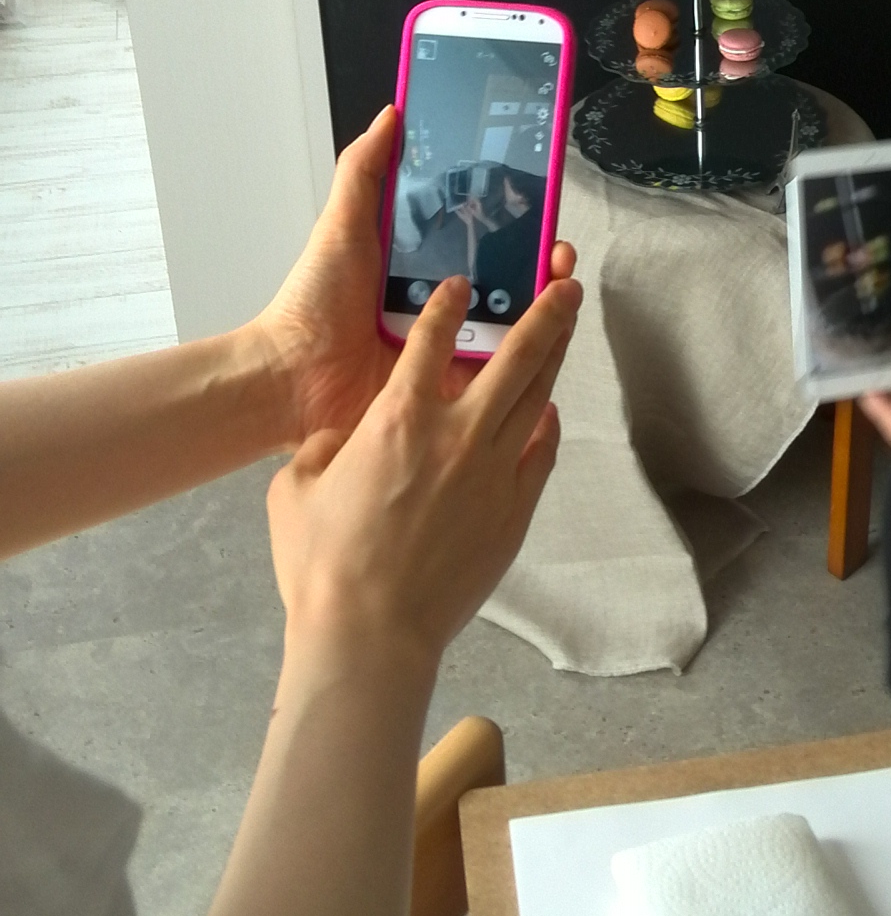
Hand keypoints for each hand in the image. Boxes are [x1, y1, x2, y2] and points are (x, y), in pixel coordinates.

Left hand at [254, 104, 574, 446]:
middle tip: (558, 253)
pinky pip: (498, 373)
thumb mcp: (341, 227)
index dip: (517, 223)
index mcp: (424, 267)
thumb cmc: (312, 303)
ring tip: (563, 290)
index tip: (541, 206)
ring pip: (515, 326)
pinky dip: (528, 356)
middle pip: (510, 281)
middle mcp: (444, 306)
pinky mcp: (450, 389)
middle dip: (542, 264)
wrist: (292, 377)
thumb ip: (365, 170)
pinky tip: (548, 336)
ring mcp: (450, 349)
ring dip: (546, 307)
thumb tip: (393, 114)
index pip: (484, 239)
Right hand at [266, 269, 581, 679]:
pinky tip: (549, 411)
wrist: (370, 634)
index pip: (430, 340)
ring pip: (536, 397)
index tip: (460, 285)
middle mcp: (455, 435)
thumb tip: (342, 442)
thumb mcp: (294, 488)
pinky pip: (540, 454)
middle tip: (566, 282)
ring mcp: (492, 474)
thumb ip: (323, 449)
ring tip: (570, 324)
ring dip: (556, 355)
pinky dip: (546, 426)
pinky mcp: (513, 513)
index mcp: (398, 418)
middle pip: (515, 356)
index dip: (447, 305)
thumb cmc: (322, 566)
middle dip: (545, 312)